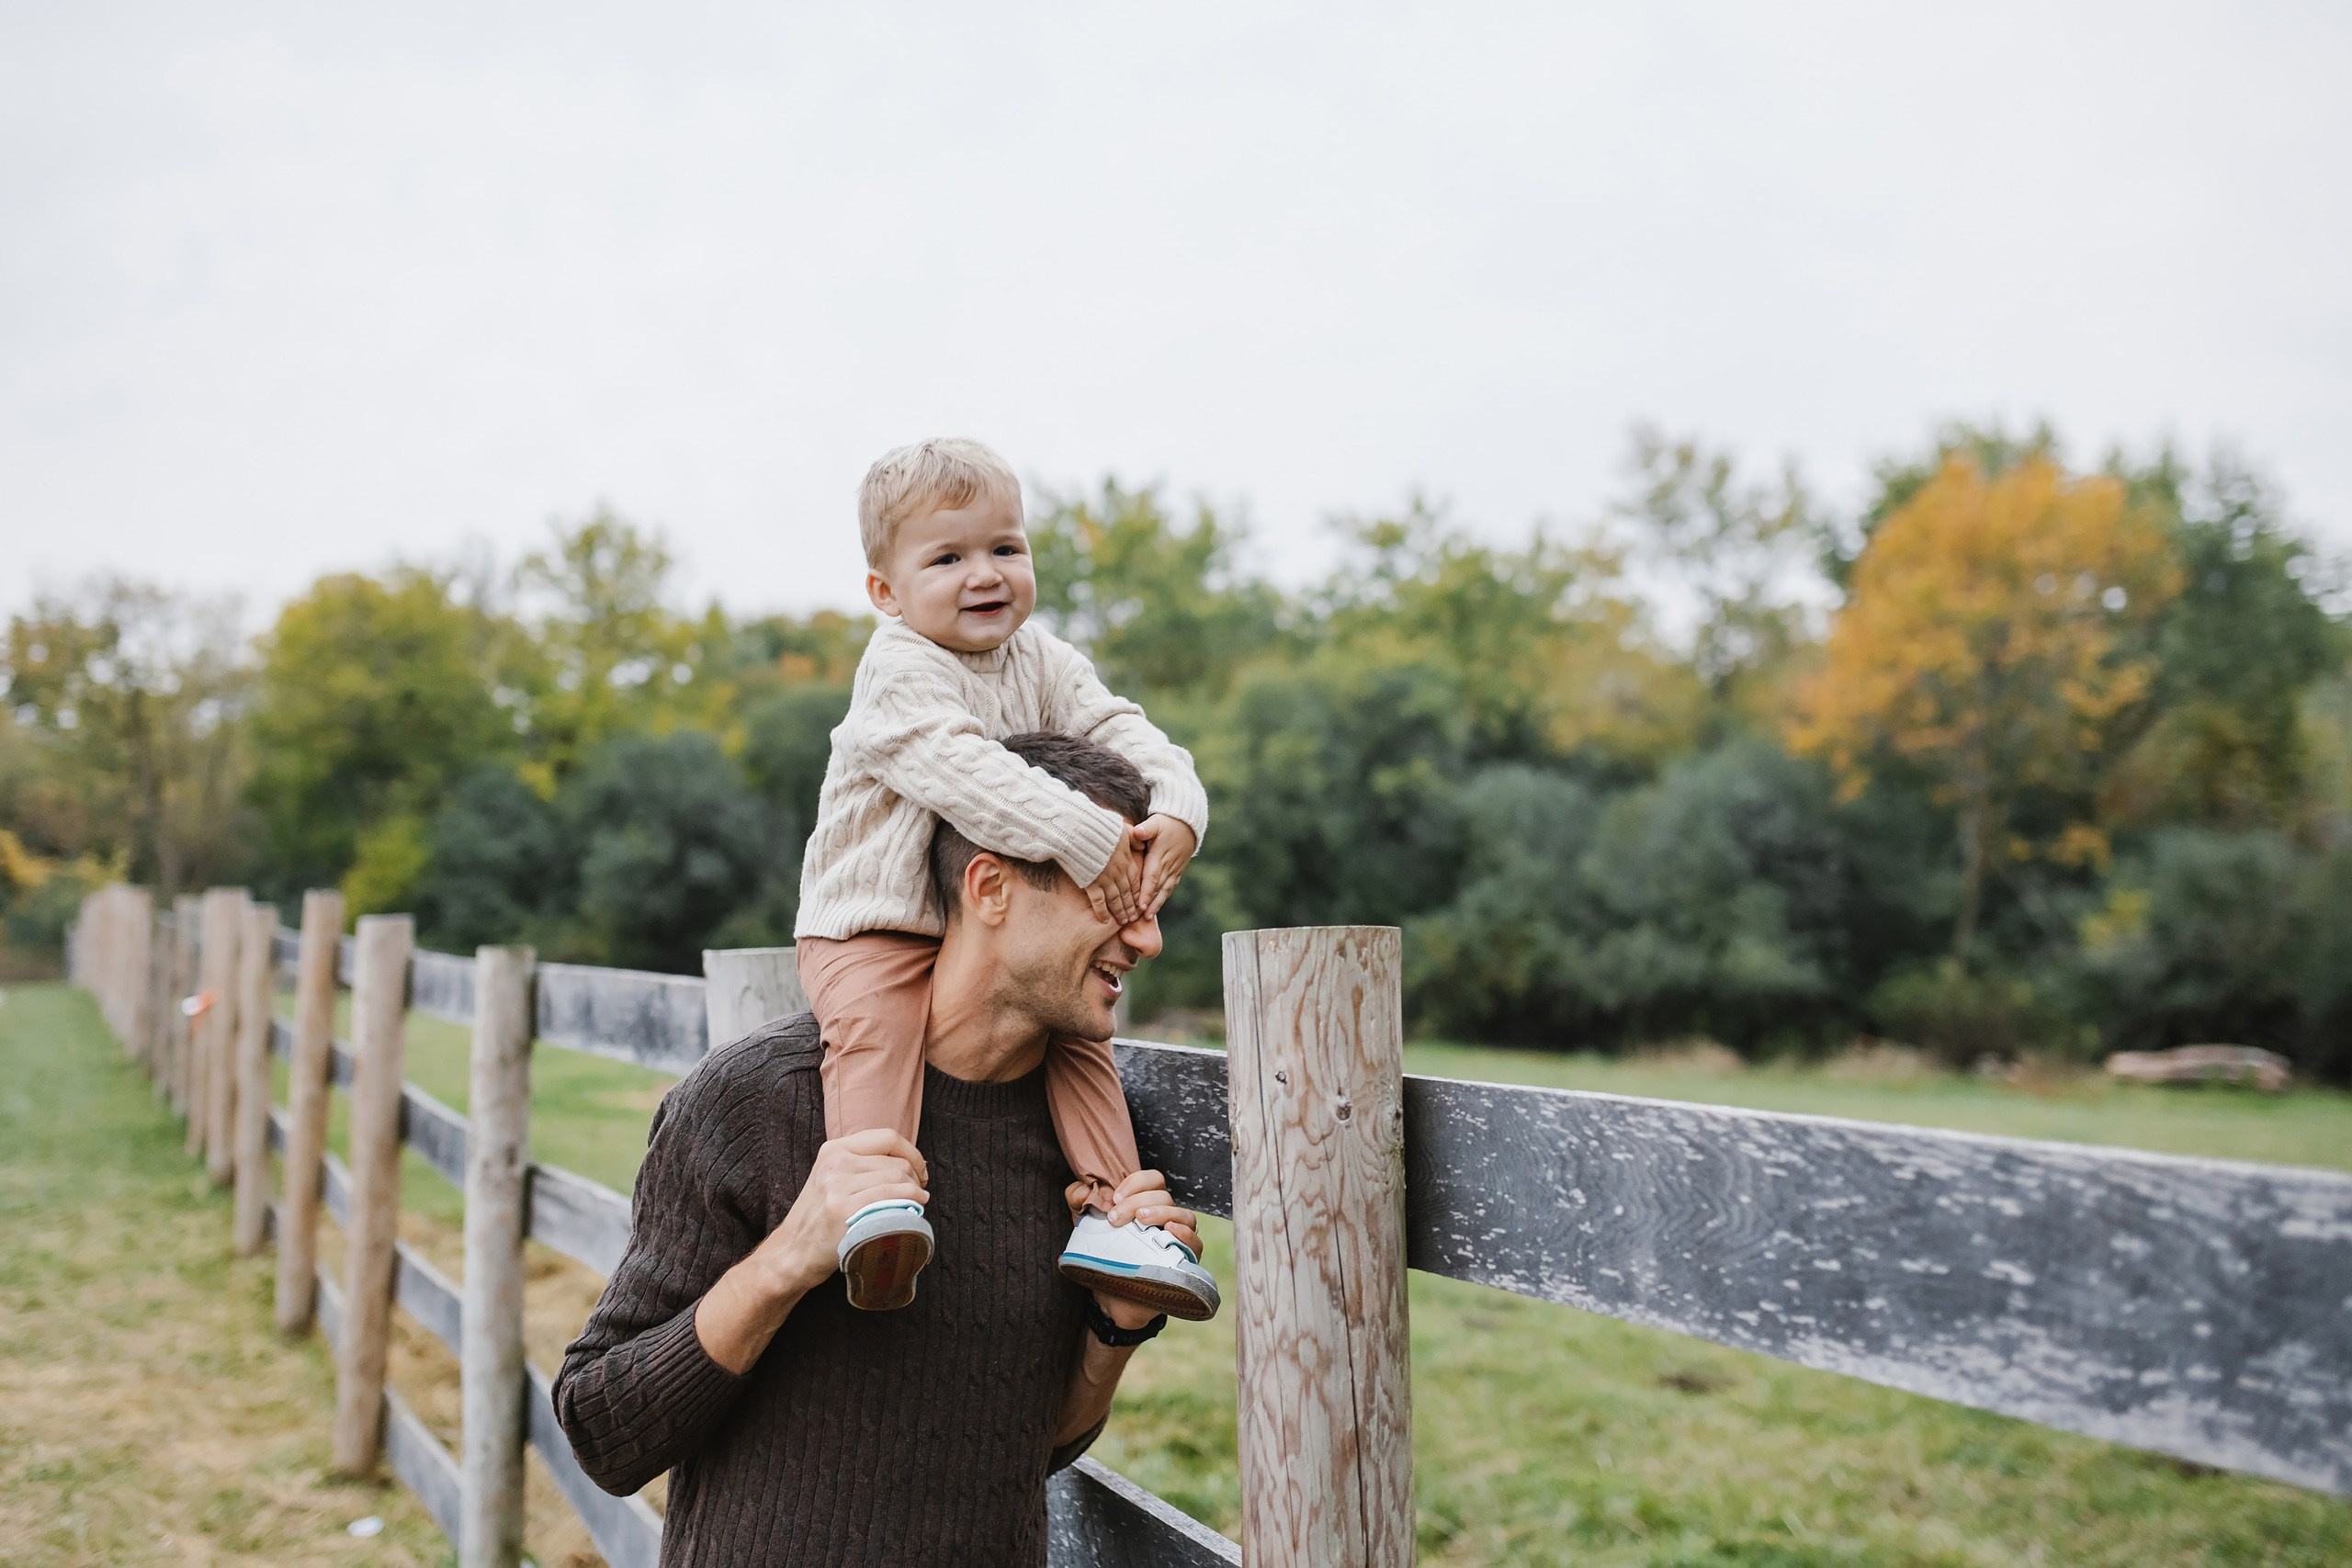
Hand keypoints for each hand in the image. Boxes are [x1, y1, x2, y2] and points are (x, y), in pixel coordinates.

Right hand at [697, 1128, 927, 1371]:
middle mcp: (835, 1163)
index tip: (919, 1170)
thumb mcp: (831, 1178)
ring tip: (917, 1203)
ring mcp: (838, 1186)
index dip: (912, 1152)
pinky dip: (911, 1202)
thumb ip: (859, 1163)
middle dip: (915, 1177)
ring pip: (898, 1177)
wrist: (793, 1253)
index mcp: (833, 1150)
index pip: (887, 1137)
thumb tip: (906, 1160)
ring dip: (916, 1191)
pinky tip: (916, 1210)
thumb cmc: (820, 1219)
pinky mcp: (844, 1210)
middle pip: (896, 1160)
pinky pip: (891, 1197)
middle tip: (917, 1194)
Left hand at [1065, 1168, 1200, 1330]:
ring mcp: (1178, 1241)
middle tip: (1116, 1218)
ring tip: (1141, 1219)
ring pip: (1184, 1216)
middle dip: (1138, 1202)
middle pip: (1165, 1197)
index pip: (1153, 1181)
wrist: (1110, 1299)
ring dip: (1162, 1212)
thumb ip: (1079, 1204)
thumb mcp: (1086, 1228)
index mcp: (1147, 1207)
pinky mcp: (1184, 1262)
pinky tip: (1170, 1230)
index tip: (1115, 1198)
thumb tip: (1079, 1189)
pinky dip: (1185, 1234)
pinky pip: (1196, 1244)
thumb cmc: (1104, 1259)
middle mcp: (1167, 1220)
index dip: (1137, 1182)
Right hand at [1083, 834, 1143, 925]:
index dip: (1137, 892)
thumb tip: (1141, 844)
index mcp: (1125, 859)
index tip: (1139, 901)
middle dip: (1130, 906)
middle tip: (1133, 918)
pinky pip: (1099, 902)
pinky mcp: (1091, 883)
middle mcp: (1118, 872)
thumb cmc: (1099, 826)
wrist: (1081, 830)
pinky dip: (1102, 912)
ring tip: (1124, 922)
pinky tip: (1105, 920)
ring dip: (1120, 912)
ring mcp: (1105, 879)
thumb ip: (1133, 837)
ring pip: (1116, 900)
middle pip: (1127, 893)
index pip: (1135, 880)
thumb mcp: (1121, 828)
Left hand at [1130, 815, 1196, 917]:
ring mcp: (1174, 869)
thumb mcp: (1156, 822)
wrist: (1188, 824)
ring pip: (1164, 890)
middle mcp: (1168, 865)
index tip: (1140, 905)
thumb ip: (1146, 828)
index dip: (1146, 891)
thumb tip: (1137, 832)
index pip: (1152, 876)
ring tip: (1147, 917)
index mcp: (1159, 855)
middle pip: (1157, 888)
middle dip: (1149, 903)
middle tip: (1138, 918)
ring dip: (1156, 904)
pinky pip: (1170, 887)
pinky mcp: (1177, 871)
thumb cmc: (1167, 822)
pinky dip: (1163, 898)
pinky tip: (1156, 908)